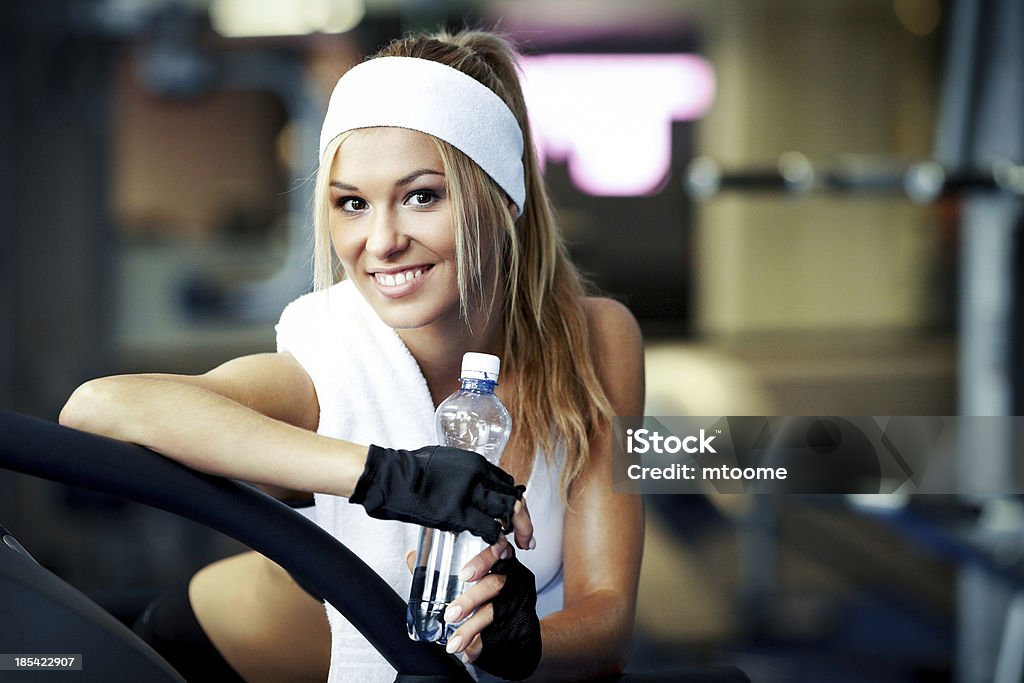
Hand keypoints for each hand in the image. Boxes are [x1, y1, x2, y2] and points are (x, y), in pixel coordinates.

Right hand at [349, 444, 526, 543]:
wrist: (388, 476)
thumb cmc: (409, 469)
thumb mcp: (444, 461)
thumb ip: (462, 473)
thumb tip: (470, 484)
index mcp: (475, 462)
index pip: (506, 483)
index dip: (514, 502)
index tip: (517, 516)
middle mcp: (477, 474)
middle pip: (513, 497)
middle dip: (525, 520)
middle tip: (528, 539)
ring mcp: (468, 493)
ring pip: (507, 512)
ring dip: (518, 531)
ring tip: (520, 545)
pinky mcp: (457, 512)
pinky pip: (488, 528)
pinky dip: (497, 539)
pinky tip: (498, 547)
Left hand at [441, 543, 541, 680]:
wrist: (520, 624)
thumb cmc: (490, 592)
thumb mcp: (472, 576)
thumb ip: (442, 568)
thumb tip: (412, 557)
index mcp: (501, 560)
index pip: (497, 551)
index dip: (483, 560)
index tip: (465, 574)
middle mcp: (513, 578)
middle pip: (495, 584)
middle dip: (471, 600)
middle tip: (450, 614)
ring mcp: (517, 600)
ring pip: (495, 612)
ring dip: (472, 628)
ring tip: (454, 644)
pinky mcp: (519, 622)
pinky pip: (500, 634)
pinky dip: (481, 645)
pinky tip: (468, 653)